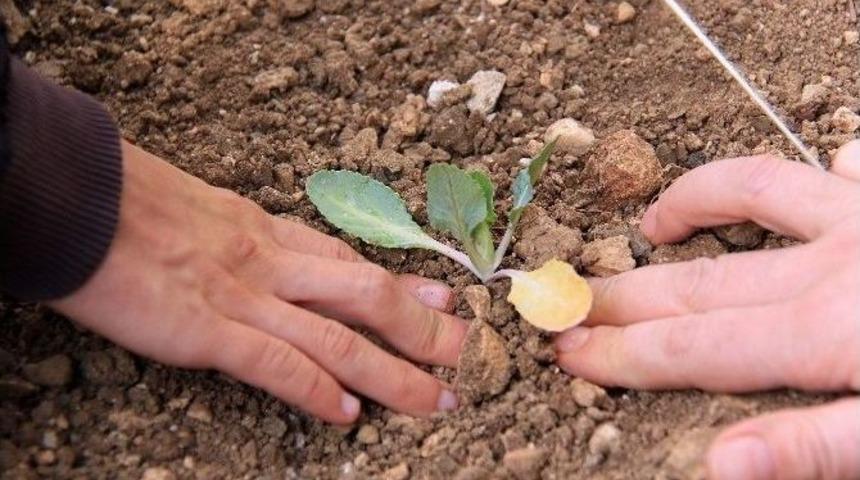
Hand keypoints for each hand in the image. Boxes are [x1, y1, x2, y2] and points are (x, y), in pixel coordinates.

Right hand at [50, 141, 466, 424]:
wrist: (78, 197)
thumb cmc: (132, 202)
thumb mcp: (205, 210)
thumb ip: (244, 237)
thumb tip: (267, 256)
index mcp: (268, 233)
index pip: (351, 262)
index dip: (403, 284)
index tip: (444, 298)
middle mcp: (272, 263)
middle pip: (367, 295)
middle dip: (422, 328)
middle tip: (465, 350)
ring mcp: (244, 296)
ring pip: (339, 335)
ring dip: (393, 370)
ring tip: (435, 396)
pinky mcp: (207, 328)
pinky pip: (276, 362)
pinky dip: (315, 390)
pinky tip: (347, 416)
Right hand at [555, 141, 859, 478]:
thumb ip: (815, 447)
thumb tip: (720, 464)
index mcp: (828, 333)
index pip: (694, 348)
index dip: (622, 353)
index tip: (562, 349)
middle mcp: (834, 264)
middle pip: (701, 281)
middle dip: (626, 295)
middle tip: (568, 300)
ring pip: (762, 188)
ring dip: (699, 201)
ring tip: (653, 225)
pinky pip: (855, 168)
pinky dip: (831, 169)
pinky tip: (820, 170)